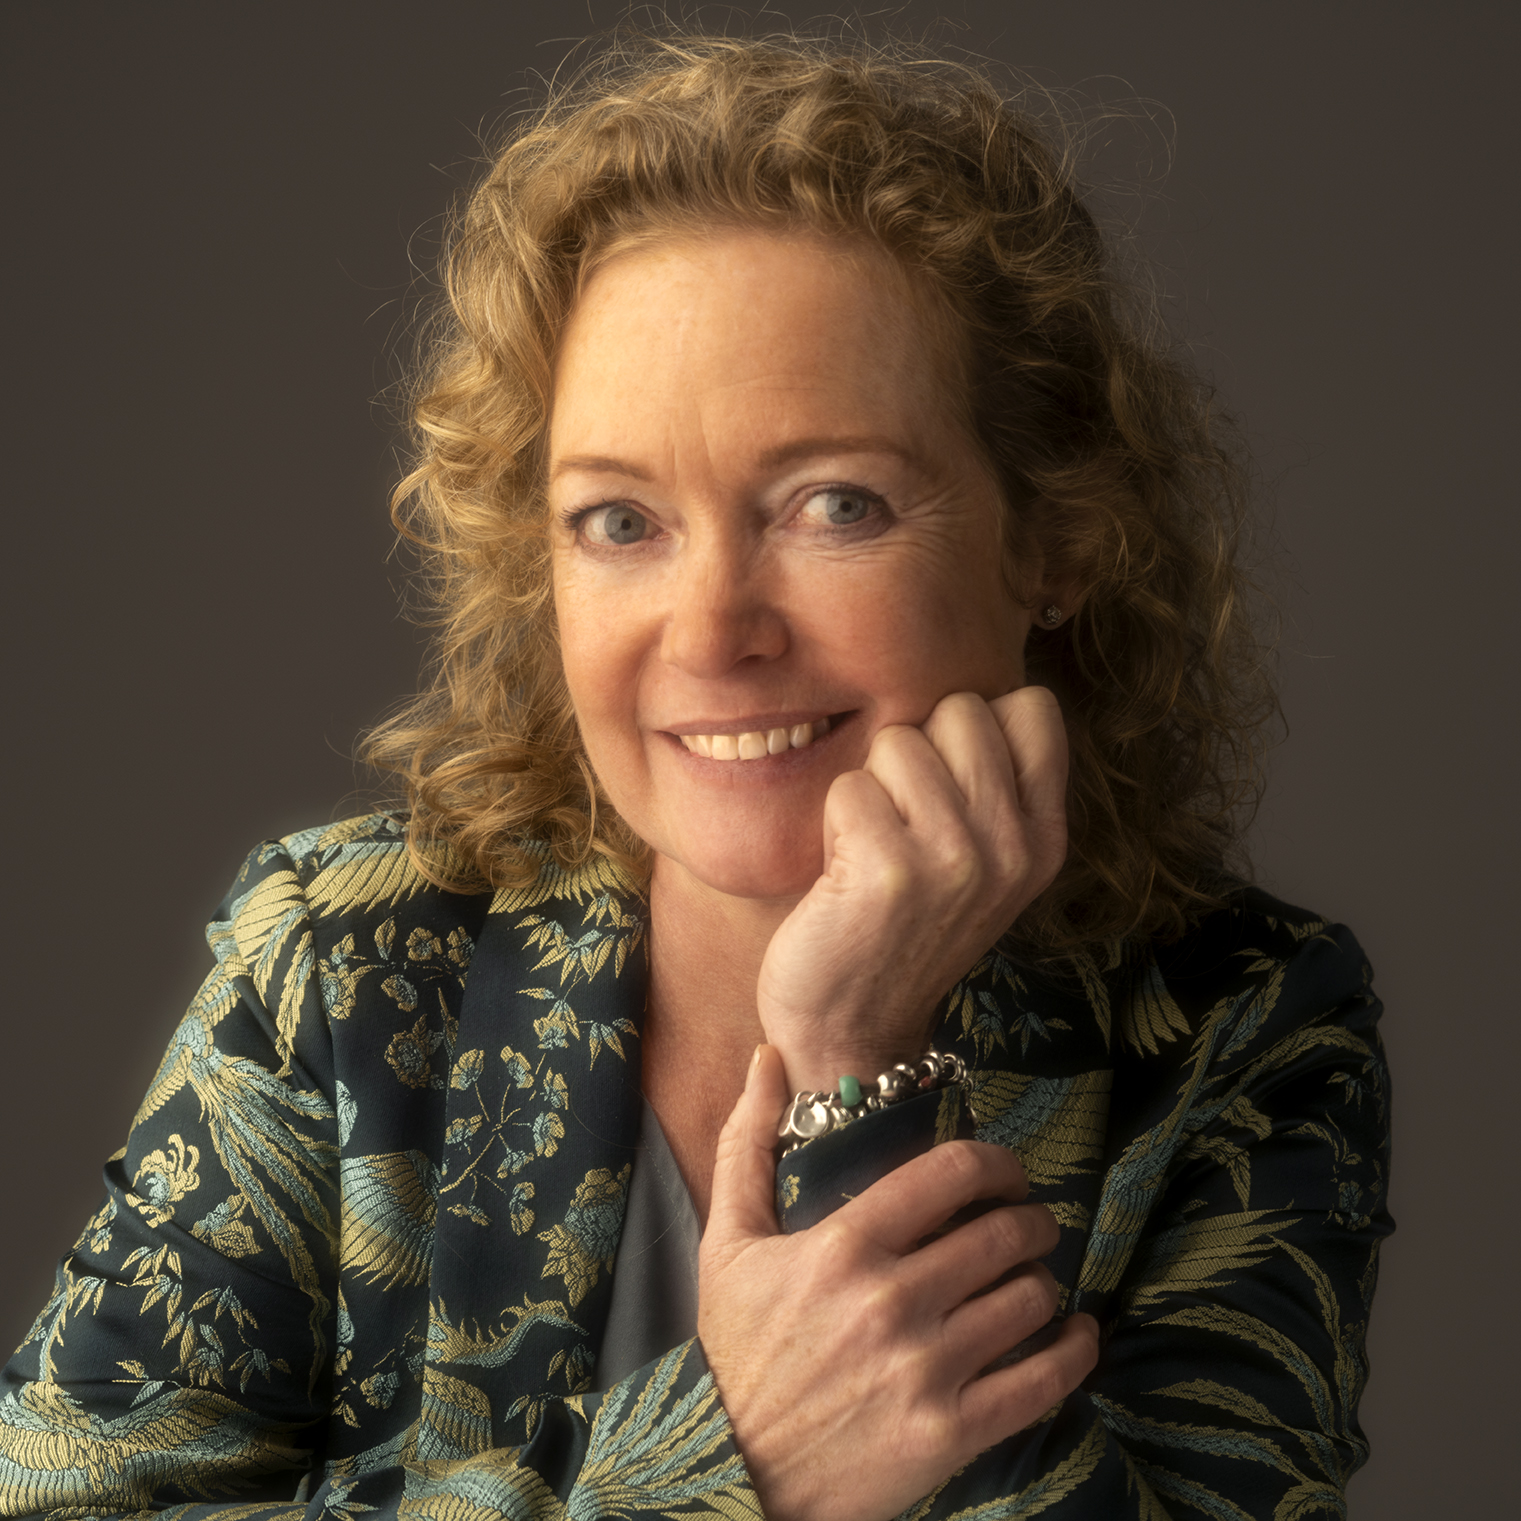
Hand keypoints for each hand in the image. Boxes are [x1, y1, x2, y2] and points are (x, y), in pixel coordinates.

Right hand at [699, 1046, 1099, 1520]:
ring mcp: (925, 1370)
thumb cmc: (734, 1347)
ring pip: (1029, 1299)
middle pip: (1004, 1233)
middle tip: (1030, 1223)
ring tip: (1033, 1278)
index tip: (1006, 1172)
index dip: (997, 1162)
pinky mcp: (949, 1433)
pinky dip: (1074, 1351)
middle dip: (1030, 1219)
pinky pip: (1042, 1381)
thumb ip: (746, 1142)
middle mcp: (891, 1301)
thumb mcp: (727, 1240)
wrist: (728, 1469)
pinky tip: (1075, 1333)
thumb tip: (767, 1058)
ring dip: (1044, 1280)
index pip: (953, 1173)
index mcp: (844, 1246)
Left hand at [756, 687, 1066, 1091]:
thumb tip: (970, 692)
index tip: (947, 783)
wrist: (852, 1027)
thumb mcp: (980, 861)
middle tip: (901, 824)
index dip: (972, 726)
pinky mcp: (892, 870)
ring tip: (873, 851)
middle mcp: (1014, 846)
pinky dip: (834, 823)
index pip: (1031, 706)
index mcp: (1044, 837)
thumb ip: (990, 783)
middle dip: (914, 752)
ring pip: (897, 741)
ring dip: (869, 789)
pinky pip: (850, 786)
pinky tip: (845, 876)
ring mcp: (958, 858)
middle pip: (959, 709)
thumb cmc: (900, 926)